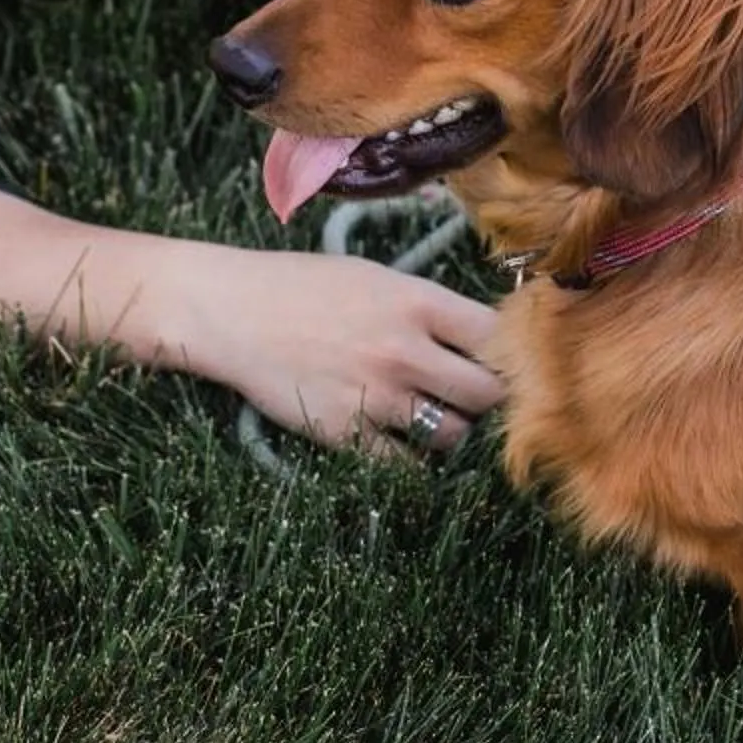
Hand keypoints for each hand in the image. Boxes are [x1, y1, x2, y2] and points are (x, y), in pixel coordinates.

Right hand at [181, 246, 502, 456]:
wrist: (233, 311)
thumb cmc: (302, 286)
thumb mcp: (375, 276)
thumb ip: (427, 305)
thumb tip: (481, 335)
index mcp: (418, 302)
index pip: (498, 338)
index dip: (510, 354)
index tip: (504, 363)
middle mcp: (405, 350)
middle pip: (487, 394)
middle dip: (487, 400)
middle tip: (474, 400)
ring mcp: (377, 395)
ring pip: (452, 435)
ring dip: (450, 431)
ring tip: (433, 418)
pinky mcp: (347, 433)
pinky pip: (405, 466)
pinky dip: (411, 461)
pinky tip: (400, 444)